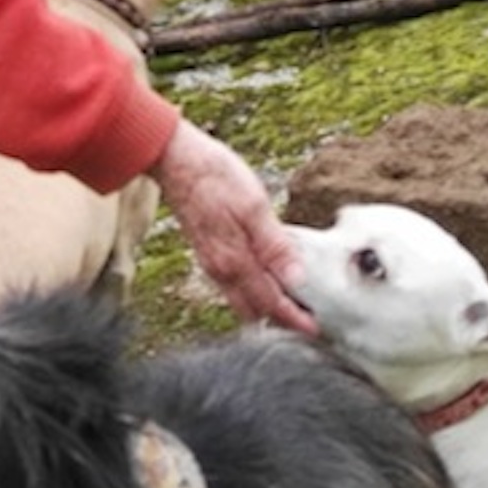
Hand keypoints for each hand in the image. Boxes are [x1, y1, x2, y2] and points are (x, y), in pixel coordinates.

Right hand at [152, 118, 313, 333]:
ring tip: (289, 299)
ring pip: (240, 298)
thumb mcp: (254, 207)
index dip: (292, 318)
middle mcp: (220, 269)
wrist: (175, 159)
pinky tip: (263, 274)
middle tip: (304, 318)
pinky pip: (230, 283)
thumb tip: (296, 279)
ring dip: (263, 304)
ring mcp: (211, 260)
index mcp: (235, 261)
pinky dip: (250, 289)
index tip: (313, 329)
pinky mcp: (206, 250)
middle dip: (277, 318)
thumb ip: (274, 246)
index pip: (269, 302)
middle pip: (253, 309)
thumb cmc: (213, 177)